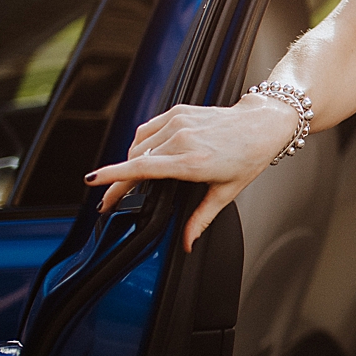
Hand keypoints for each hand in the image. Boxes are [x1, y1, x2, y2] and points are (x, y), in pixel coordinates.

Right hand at [86, 96, 301, 251]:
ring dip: (131, 163)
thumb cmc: (249, 156)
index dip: (113, 177)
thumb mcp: (226, 192)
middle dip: (118, 181)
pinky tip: (146, 155)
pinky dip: (141, 144)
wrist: (263, 123)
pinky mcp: (178, 112)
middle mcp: (182, 140)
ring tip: (133, 180)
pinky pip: (147, 130)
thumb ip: (200, 219)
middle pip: (134, 162)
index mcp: (192, 162)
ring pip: (138, 146)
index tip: (91, 182)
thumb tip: (186, 243)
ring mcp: (179, 123)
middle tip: (110, 200)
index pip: (141, 169)